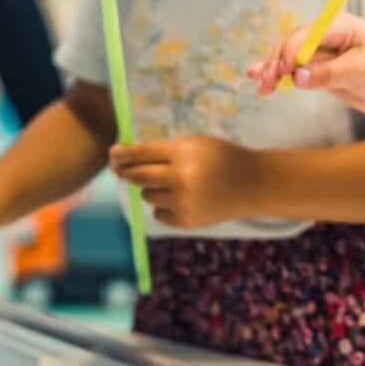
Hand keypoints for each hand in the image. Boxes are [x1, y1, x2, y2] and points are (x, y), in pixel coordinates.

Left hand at [110, 135, 255, 227]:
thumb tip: (121, 158)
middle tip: (128, 169)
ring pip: (147, 196)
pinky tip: (184, 199)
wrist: (252, 184)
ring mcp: (183, 202)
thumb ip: (161, 150)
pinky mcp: (186, 221)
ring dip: (153, 189)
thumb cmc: (220, 158)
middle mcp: (181, 178)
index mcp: (183, 154)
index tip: (112, 153)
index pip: (140, 154)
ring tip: (176, 184)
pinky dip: (165, 207)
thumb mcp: (195, 144)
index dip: (122, 154)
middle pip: (137, 177)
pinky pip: (159, 214)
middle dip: (129, 172)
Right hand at [248, 15, 364, 115]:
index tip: (284, 69)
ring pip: (289, 58)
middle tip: (267, 80)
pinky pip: (293, 71)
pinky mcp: (318, 70)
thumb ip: (330, 73)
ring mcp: (321, 53)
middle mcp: (327, 36)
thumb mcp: (363, 72)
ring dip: (273, 70)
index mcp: (341, 26)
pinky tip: (260, 81)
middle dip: (278, 61)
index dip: (293, 50)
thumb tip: (297, 76)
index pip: (309, 34)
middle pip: (293, 44)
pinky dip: (278, 76)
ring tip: (261, 86)